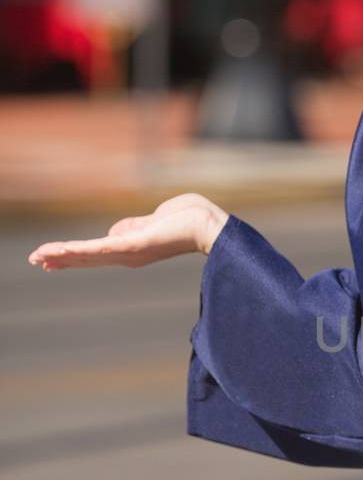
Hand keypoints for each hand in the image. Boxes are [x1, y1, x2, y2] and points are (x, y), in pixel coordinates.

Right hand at [27, 193, 229, 269]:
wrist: (209, 224)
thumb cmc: (189, 218)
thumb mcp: (153, 220)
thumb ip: (132, 226)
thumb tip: (115, 232)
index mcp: (132, 248)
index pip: (95, 253)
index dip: (73, 255)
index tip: (50, 258)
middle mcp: (129, 255)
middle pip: (87, 258)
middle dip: (60, 259)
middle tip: (35, 260)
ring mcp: (130, 252)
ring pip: (89, 255)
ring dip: (62, 255)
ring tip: (39, 257)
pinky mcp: (134, 246)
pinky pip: (101, 248)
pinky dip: (80, 251)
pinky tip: (62, 251)